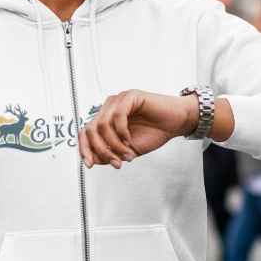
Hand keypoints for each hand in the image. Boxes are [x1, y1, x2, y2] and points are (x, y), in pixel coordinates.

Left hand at [77, 90, 233, 168]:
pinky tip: (130, 141)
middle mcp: (109, 108)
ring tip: (128, 154)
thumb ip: (110, 153)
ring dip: (115, 145)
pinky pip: (118, 115)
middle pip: (92, 130)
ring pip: (103, 125)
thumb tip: (93, 160)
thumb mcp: (127, 150)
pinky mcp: (131, 96)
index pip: (86, 132)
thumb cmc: (154, 132)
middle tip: (117, 163)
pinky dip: (122, 133)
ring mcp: (119, 100)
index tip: (90, 165)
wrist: (176, 123)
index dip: (85, 149)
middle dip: (102, 151)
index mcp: (106, 119)